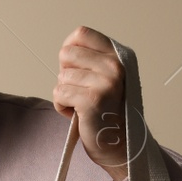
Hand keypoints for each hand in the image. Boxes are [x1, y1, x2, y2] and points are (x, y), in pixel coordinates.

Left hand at [52, 25, 127, 180]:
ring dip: (65, 94)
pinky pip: (59, 93)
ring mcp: (105, 82)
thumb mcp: (108, 78)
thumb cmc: (109, 113)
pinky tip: (79, 115)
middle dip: (66, 74)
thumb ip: (93, 60)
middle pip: (66, 54)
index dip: (69, 49)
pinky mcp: (91, 99)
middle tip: (80, 91)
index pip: (82, 33)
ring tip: (83, 106)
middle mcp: (115, 66)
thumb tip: (66, 49)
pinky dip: (62, 107)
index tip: (73, 67)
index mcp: (120, 56)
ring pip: (61, 76)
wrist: (122, 146)